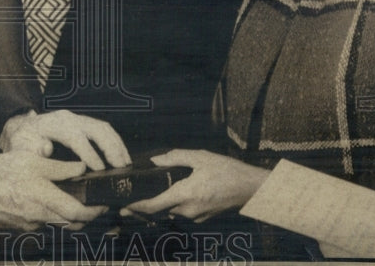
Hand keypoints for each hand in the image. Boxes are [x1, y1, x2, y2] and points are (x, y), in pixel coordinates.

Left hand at [0, 109, 131, 170]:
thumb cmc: (23, 141)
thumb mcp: (21, 146)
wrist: (23, 129)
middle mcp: (69, 118)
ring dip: (117, 146)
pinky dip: (115, 143)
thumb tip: (46, 149)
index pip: (75, 137)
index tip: (99, 170)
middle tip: (120, 168)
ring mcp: (78, 119)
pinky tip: (121, 158)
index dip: (88, 152)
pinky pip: (104, 130)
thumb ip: (32, 149)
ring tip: (126, 165)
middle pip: (96, 128)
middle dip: (110, 148)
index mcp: (54, 124)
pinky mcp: (84, 124)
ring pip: (104, 128)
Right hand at [0, 151, 107, 230]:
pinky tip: (45, 199)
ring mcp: (29, 226)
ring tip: (70, 197)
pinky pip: (41, 222)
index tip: (104, 204)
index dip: (95, 211)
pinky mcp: (20, 227)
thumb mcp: (30, 161)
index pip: (79, 214)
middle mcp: (40, 218)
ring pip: (57, 224)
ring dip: (67, 214)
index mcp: (45, 200)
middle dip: (86, 216)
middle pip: (72, 223)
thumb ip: (58, 167)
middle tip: (94, 203)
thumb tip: (81, 167)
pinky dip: (49, 214)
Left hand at [122, 149, 269, 222]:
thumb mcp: (200, 157)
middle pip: (160, 209)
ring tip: (157, 189)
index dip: (137, 207)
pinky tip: (178, 191)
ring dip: (163, 203)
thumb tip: (155, 160)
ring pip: (172, 211)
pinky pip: (184, 212)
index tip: (123, 208)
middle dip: (147, 203)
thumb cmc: (227, 171)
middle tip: (134, 195)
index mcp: (185, 194)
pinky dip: (176, 204)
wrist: (251, 188)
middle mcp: (189, 210)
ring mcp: (197, 217)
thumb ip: (175, 157)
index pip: (154, 206)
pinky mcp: (203, 218)